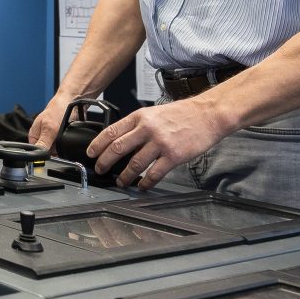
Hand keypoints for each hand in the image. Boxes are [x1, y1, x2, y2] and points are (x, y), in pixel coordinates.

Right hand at [26, 91, 76, 150]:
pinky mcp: (61, 136)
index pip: (37, 152)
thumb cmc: (57, 109)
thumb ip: (44, 142)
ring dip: (62, 146)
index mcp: (34, 135)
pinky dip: (67, 143)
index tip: (52, 151)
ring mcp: (52, 137)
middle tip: (59, 140)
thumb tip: (39, 155)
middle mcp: (42, 137)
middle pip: (48, 152)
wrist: (72, 101)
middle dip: (55, 150)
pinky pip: (64, 145)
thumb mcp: (49, 128)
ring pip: (57, 149)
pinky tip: (68, 136)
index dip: (44, 154)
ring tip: (63, 135)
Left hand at [88, 100, 229, 190]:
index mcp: (140, 116)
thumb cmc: (182, 114)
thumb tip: (121, 141)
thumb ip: (138, 125)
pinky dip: (145, 182)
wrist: (208, 114)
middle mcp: (147, 128)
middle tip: (100, 170)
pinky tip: (142, 186)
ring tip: (121, 182)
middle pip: (117, 148)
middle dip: (105, 162)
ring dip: (125, 176)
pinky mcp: (173, 156)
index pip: (111, 131)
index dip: (97, 144)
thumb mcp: (154, 112)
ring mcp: (160, 143)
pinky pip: (154, 173)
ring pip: (134, 164)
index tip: (91, 153)